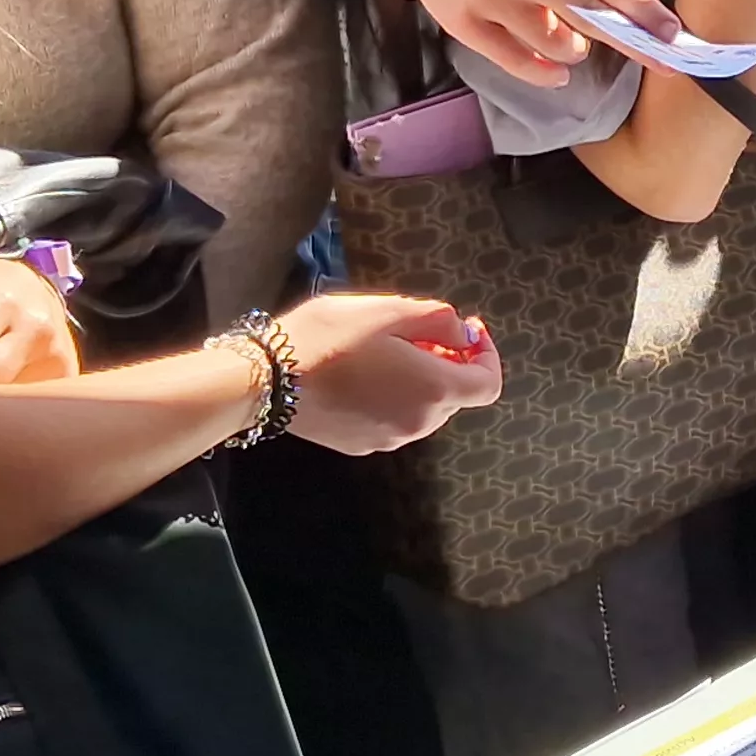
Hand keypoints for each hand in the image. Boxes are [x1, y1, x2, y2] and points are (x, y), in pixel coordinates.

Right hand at [270, 294, 500, 454]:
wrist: (268, 380)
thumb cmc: (330, 337)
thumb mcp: (389, 310)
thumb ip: (439, 319)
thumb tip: (465, 333)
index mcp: (434, 390)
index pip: (487, 384)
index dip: (486, 355)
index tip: (467, 330)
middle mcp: (419, 424)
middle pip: (453, 396)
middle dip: (447, 362)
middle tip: (418, 332)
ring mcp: (389, 440)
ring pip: (422, 409)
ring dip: (418, 381)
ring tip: (384, 351)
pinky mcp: (361, 445)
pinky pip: (393, 420)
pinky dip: (392, 398)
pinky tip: (361, 375)